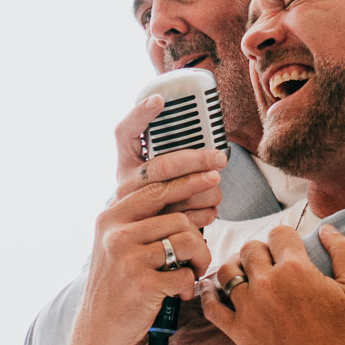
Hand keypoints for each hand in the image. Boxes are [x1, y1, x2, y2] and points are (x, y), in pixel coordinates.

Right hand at [79, 168, 216, 344]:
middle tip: (199, 256)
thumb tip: (190, 189)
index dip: (189, 178)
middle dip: (199, 237)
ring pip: (188, 242)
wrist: (99, 329)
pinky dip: (188, 286)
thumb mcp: (119, 245)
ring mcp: (127, 258)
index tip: (214, 172)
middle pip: (179, 218)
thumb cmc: (119, 284)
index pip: (156, 188)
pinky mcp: (142, 284)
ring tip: (192, 274)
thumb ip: (143, 220)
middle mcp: (116, 234)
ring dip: (199, 260)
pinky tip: (178, 294)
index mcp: (110, 218)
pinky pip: (185, 274)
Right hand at [113, 94, 226, 227]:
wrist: (135, 244)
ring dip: (207, 189)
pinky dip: (206, 213)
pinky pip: (188, 219)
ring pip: (179, 194)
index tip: (158, 100)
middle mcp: (126, 185)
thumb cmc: (150, 197)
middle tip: (219, 157)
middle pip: (163, 166)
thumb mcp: (145, 171)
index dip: (140, 115)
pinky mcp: (154, 231)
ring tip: (217, 185)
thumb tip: (192, 122)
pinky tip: (210, 209)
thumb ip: (162, 152)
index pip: (124, 133)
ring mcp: (137, 210)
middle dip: (197, 159)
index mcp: (125, 163)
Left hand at [201, 225, 344, 344]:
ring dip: (235, 267)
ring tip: (245, 273)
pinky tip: (214, 290)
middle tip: (269, 262)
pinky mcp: (236, 331)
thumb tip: (327, 229)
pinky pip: (211, 306)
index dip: (286, 238)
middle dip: (260, 250)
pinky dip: (209, 295)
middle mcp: (266, 284)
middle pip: (250, 249)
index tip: (289, 248)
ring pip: (226, 272)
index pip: (279, 234)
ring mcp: (247, 308)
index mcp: (295, 269)